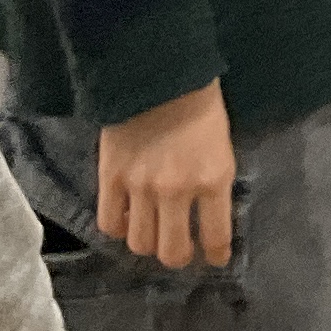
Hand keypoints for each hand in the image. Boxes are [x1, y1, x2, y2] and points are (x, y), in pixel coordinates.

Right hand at [98, 83, 235, 268]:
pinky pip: (109, 222)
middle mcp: (177, 190)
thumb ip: (213, 185)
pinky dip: (118, 228)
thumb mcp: (221, 148)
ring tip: (152, 234)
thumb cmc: (199, 105)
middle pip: (172, 252)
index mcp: (213, 180)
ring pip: (140, 243)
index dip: (214, 255)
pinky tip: (126, 219)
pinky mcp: (110, 177)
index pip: (215, 237)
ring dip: (148, 244)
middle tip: (179, 249)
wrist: (158, 71)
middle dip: (178, 257)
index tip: (213, 259)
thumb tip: (206, 219)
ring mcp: (140, 186)